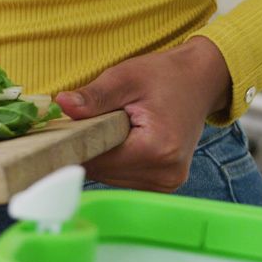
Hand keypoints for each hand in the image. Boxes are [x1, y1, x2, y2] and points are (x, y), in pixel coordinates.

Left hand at [55, 36, 232, 192]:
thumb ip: (94, 96)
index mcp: (158, 149)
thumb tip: (61, 104)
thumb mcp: (126, 77)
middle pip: (102, 173)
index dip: (75, 145)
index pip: (98, 160)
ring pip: (109, 178)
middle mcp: (165, 175)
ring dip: (101, 157)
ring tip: (109, 129)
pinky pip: (122, 178)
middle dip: (89, 150)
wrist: (200, 81)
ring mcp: (166, 184)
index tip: (62, 130)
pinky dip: (114, 161)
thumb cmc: (165, 76)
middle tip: (88, 122)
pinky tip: (120, 141)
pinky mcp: (163, 185)